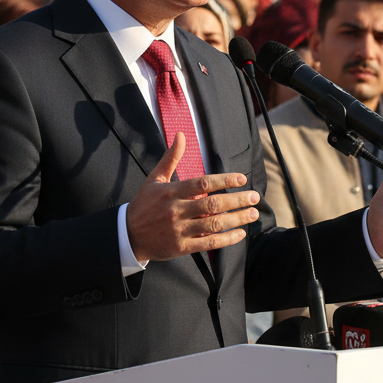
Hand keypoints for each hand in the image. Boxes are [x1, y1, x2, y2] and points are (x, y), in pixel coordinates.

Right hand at [126, 132, 259, 262]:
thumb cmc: (144, 204)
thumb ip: (171, 157)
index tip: (242, 179)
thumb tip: (180, 134)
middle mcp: (176, 210)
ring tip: (253, 214)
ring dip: (236, 219)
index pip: (203, 183)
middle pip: (212, 205)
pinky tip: (240, 233)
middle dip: (237, 201)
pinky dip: (226, 239)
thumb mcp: (155, 178)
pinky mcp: (181, 247)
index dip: (224, 180)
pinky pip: (208, 243)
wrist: (128, 235)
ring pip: (213, 225)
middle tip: (255, 197)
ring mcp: (179, 230)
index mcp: (172, 192)